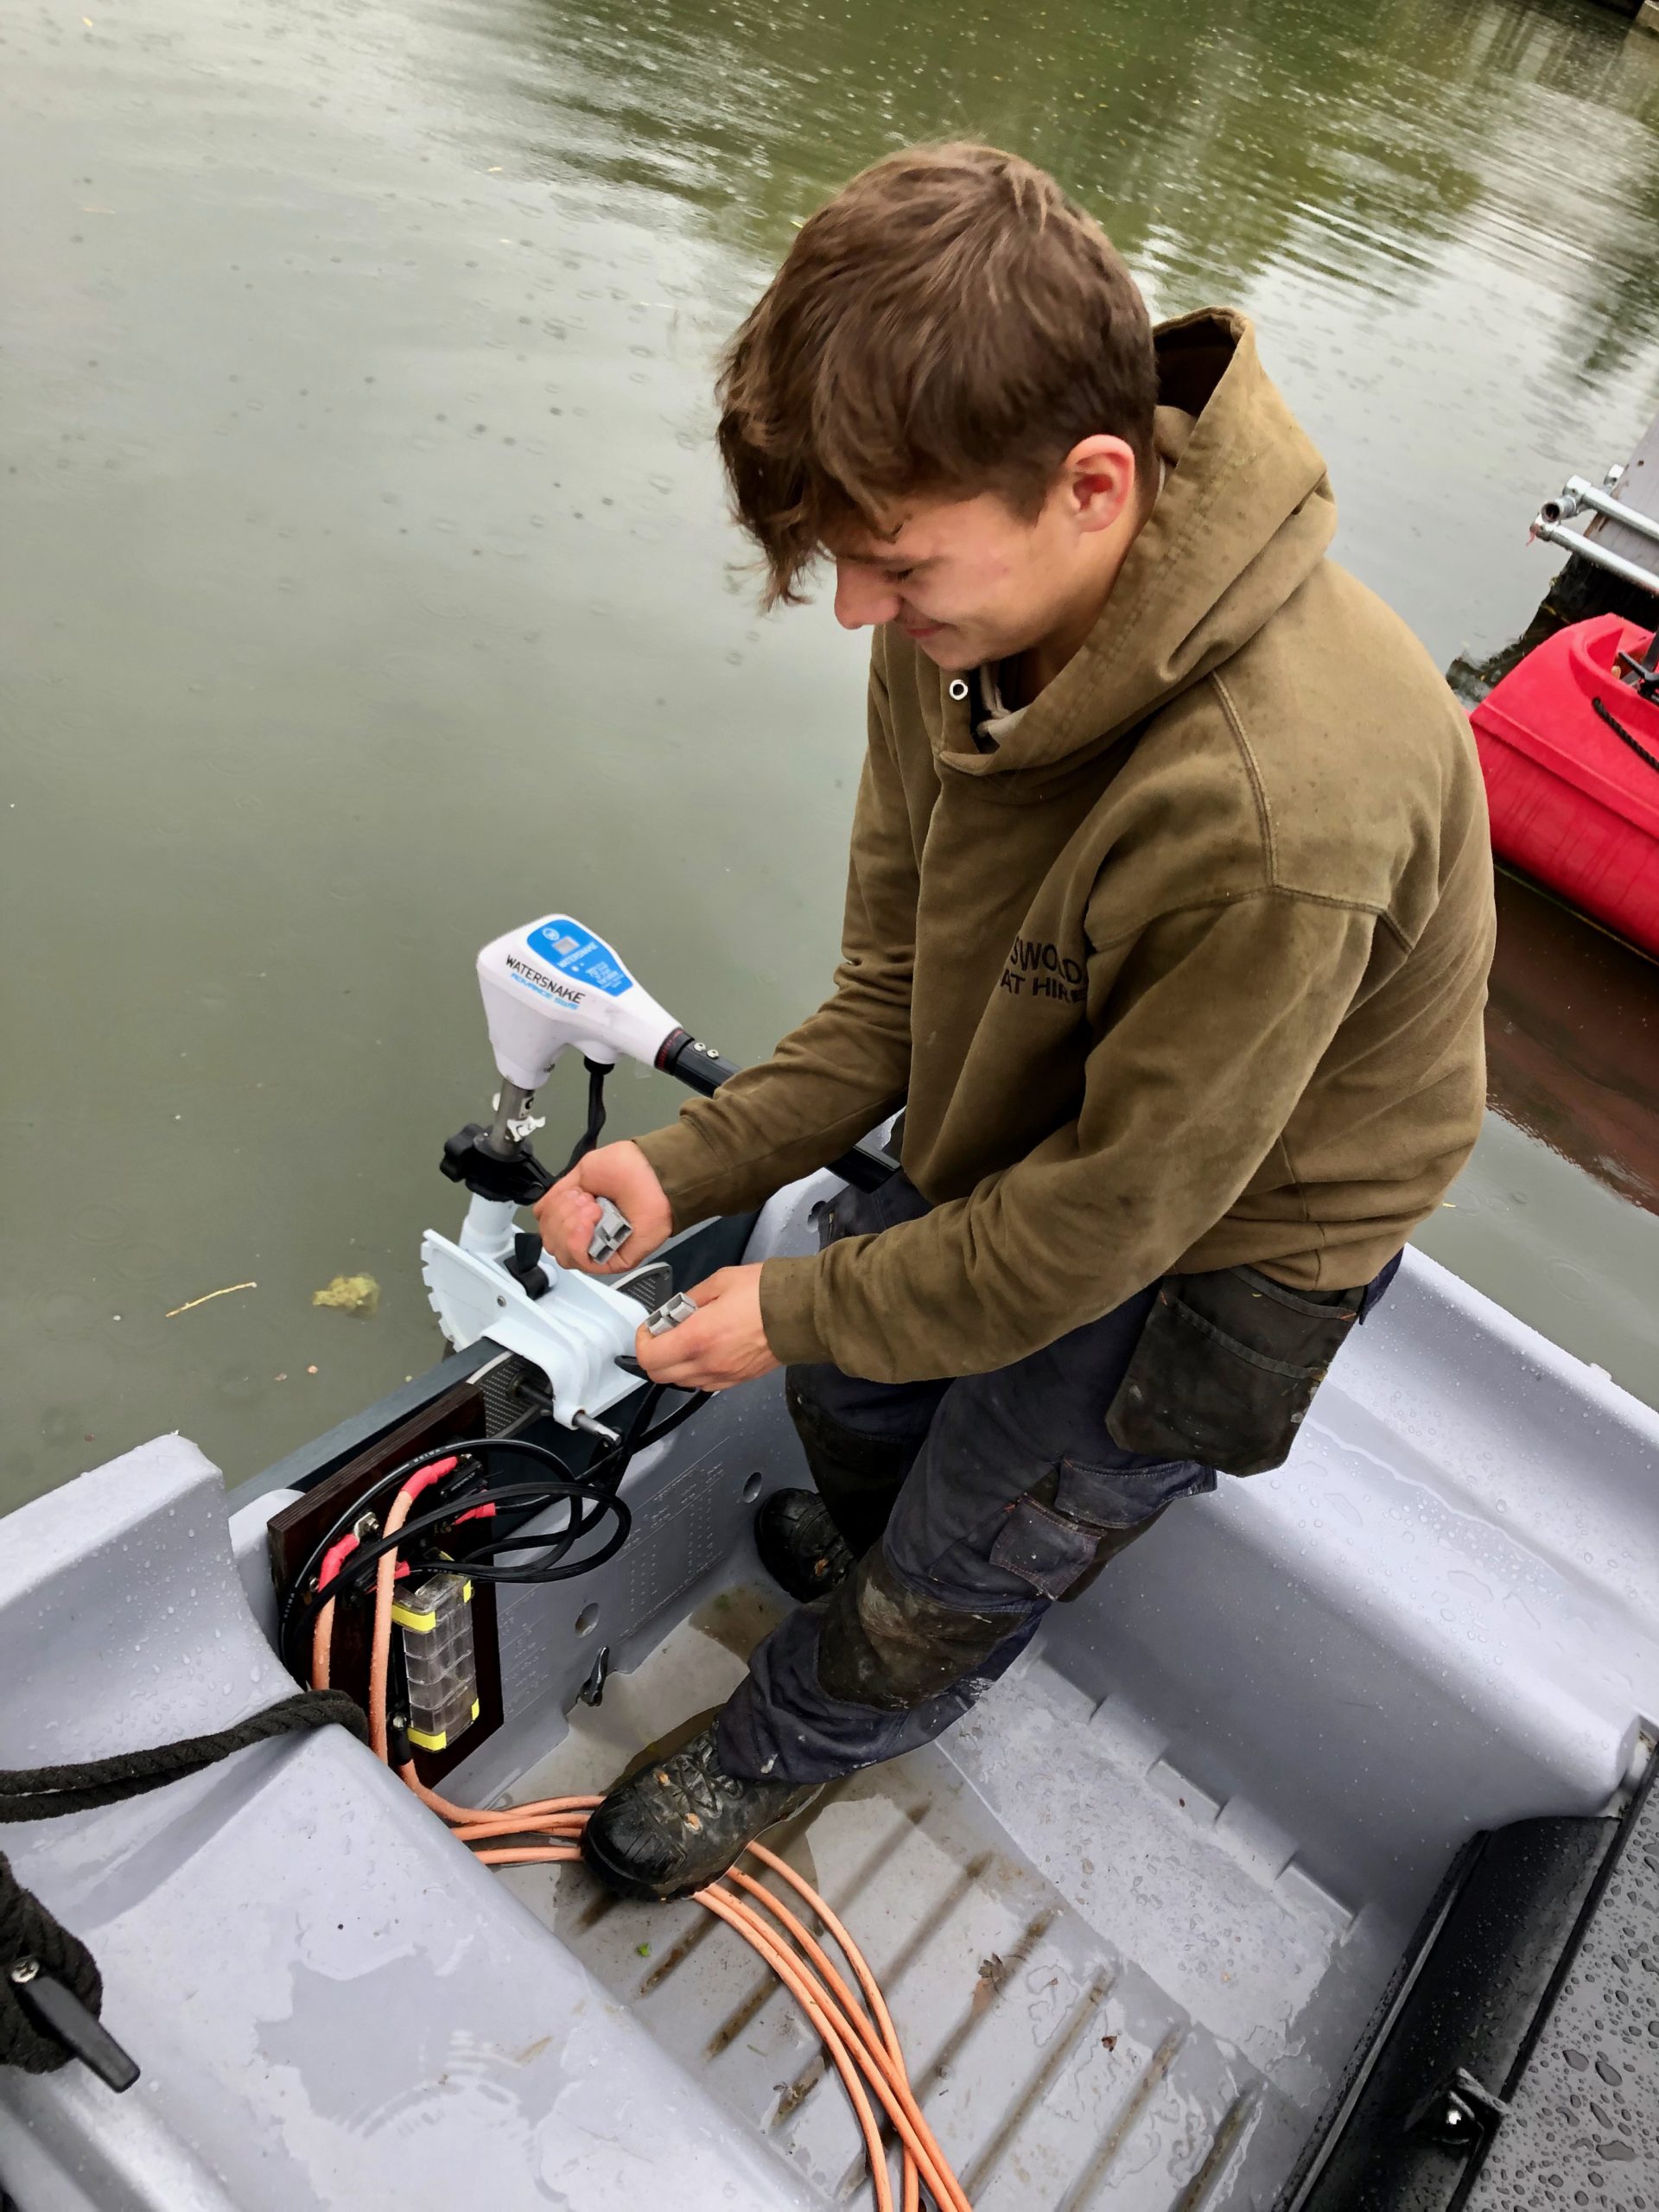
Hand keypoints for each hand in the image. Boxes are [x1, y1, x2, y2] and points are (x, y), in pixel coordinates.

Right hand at [532, 1140, 672, 1275]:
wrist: (654, 1173)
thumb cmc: (629, 1168)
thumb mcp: (583, 1172)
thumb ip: (557, 1194)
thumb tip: (541, 1211)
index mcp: (578, 1214)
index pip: (547, 1227)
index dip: (551, 1213)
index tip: (570, 1194)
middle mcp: (586, 1234)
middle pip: (551, 1242)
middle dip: (561, 1217)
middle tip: (584, 1200)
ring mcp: (599, 1249)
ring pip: (563, 1254)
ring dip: (569, 1227)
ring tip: (592, 1208)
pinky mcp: (613, 1261)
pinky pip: (582, 1262)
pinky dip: (578, 1241)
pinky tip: (591, 1221)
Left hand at [635, 1265, 779, 1391]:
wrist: (804, 1312)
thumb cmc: (764, 1292)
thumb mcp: (721, 1280)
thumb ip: (691, 1298)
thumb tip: (676, 1311)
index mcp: (697, 1338)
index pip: (649, 1356)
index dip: (642, 1340)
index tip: (652, 1325)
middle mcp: (706, 1364)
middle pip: (659, 1375)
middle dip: (655, 1353)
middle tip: (666, 1332)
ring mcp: (723, 1377)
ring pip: (681, 1382)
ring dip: (675, 1364)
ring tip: (689, 1339)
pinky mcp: (738, 1381)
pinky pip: (704, 1384)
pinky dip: (696, 1371)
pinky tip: (707, 1350)